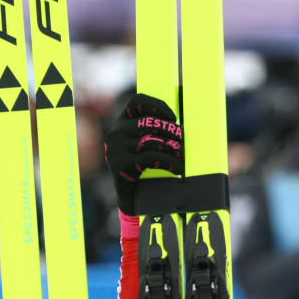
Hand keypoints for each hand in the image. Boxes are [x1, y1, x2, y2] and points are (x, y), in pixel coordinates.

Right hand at [103, 93, 183, 214]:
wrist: (130, 197)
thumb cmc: (144, 167)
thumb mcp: (145, 145)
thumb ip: (155, 132)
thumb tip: (182, 127)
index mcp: (121, 123)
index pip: (136, 101)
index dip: (157, 105)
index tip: (174, 118)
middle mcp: (115, 132)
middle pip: (149, 123)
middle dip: (171, 132)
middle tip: (183, 142)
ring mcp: (115, 148)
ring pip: (151, 140)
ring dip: (172, 148)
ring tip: (183, 157)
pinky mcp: (119, 163)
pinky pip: (150, 157)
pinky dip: (169, 162)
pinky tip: (178, 169)